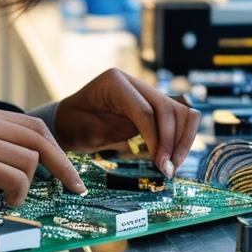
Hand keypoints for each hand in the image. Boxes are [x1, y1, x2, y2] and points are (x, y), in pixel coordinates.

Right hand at [0, 105, 86, 210]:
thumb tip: (28, 163)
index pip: (33, 125)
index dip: (57, 149)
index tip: (69, 171)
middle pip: (40, 138)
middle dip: (62, 165)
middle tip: (72, 187)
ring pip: (28, 160)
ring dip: (28, 185)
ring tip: (13, 199)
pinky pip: (12, 176)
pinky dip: (16, 193)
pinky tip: (5, 201)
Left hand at [52, 68, 199, 178]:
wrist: (68, 122)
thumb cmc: (71, 126)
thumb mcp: (85, 131)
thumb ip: (111, 133)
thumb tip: (143, 148)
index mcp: (115, 82)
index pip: (146, 110)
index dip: (156, 138)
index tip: (160, 164)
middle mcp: (134, 83)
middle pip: (170, 109)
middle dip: (173, 142)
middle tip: (168, 169)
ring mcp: (146, 94)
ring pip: (182, 113)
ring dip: (182, 142)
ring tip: (172, 167)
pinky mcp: (154, 108)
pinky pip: (178, 121)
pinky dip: (181, 141)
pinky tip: (172, 161)